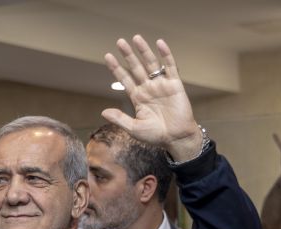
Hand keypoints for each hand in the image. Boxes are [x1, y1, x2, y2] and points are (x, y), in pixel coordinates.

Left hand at [102, 35, 200, 161]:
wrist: (177, 138)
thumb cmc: (156, 135)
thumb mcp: (135, 129)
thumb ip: (120, 119)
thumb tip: (103, 112)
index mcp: (138, 97)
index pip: (125, 79)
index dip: (116, 68)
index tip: (108, 56)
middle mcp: (148, 88)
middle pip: (136, 67)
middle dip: (128, 55)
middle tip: (120, 42)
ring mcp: (161, 85)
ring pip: (151, 64)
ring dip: (144, 51)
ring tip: (136, 38)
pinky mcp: (175, 84)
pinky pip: (170, 67)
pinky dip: (166, 55)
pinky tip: (160, 43)